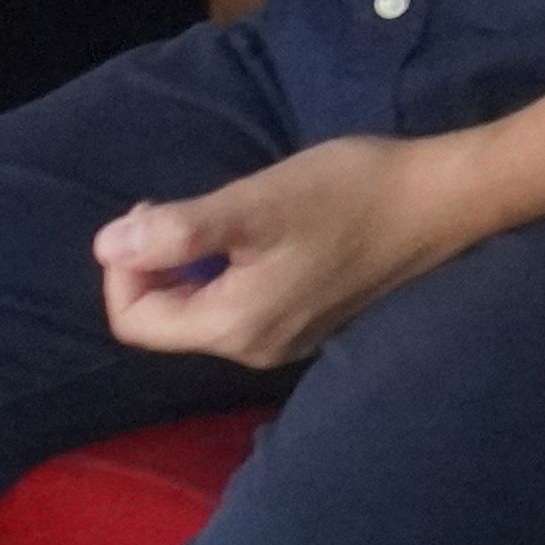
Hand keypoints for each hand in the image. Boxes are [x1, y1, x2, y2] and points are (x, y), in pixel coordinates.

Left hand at [89, 134, 492, 367]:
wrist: (440, 199)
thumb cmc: (347, 194)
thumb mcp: (256, 204)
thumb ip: (177, 232)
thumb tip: (105, 248)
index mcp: (235, 327)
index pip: (135, 320)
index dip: (124, 267)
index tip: (155, 212)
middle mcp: (254, 350)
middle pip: (166, 320)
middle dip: (156, 262)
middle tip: (185, 204)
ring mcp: (286, 341)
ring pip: (203, 310)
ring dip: (192, 263)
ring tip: (224, 213)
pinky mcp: (310, 322)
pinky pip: (240, 305)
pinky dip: (227, 269)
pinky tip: (260, 230)